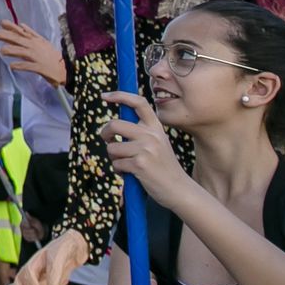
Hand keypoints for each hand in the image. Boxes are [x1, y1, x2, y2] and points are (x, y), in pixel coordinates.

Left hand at [0, 20, 66, 85]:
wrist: (66, 69)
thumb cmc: (53, 56)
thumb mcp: (43, 42)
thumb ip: (31, 34)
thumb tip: (21, 25)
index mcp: (36, 40)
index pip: (22, 32)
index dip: (11, 27)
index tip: (1, 22)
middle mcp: (35, 47)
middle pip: (20, 40)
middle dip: (7, 36)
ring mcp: (37, 57)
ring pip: (23, 52)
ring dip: (12, 51)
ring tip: (2, 51)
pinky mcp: (40, 67)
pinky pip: (29, 66)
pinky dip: (20, 66)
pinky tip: (12, 66)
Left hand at [100, 91, 191, 209]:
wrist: (179, 189)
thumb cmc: (162, 167)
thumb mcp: (157, 144)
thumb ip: (141, 132)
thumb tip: (113, 126)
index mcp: (156, 127)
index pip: (139, 103)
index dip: (120, 95)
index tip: (105, 96)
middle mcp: (151, 135)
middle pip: (115, 124)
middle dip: (105, 133)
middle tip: (107, 140)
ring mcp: (146, 149)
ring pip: (112, 147)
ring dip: (113, 157)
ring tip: (125, 164)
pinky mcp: (140, 164)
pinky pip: (116, 163)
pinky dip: (118, 170)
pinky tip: (130, 174)